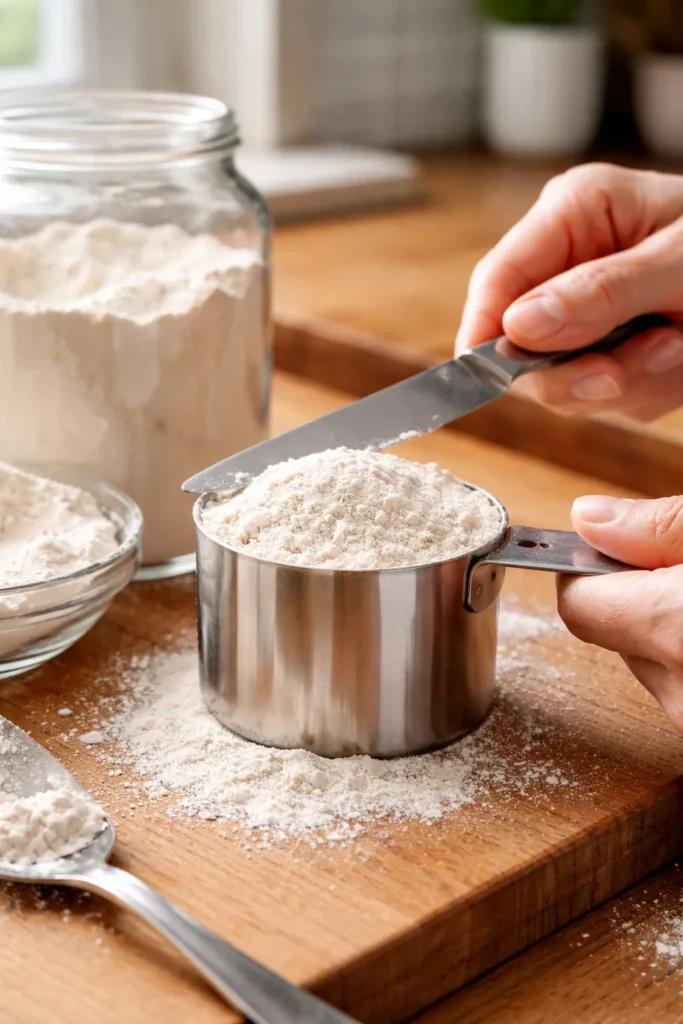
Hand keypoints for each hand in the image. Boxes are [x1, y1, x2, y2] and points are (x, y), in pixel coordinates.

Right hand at [456, 164, 682, 420]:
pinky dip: (649, 390)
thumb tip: (520, 326)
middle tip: (617, 373)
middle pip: (522, 346)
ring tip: (677, 344)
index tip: (492, 375)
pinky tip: (679, 353)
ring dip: (626, 381)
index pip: (497, 281)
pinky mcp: (614, 347)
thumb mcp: (680, 260)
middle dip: (575, 370)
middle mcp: (571, 265)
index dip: (484, 334)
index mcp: (575, 215)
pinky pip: (607, 396)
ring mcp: (591, 311)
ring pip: (567, 381)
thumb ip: (603, 292)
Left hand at [558, 494, 682, 730]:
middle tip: (680, 569)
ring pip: (650, 659)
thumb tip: (587, 520)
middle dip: (639, 595)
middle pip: (611, 632)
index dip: (588, 568)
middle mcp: (682, 696)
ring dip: (669, 627)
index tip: (611, 548)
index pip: (577, 603)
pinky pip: (681, 684)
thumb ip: (658, 528)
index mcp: (677, 632)